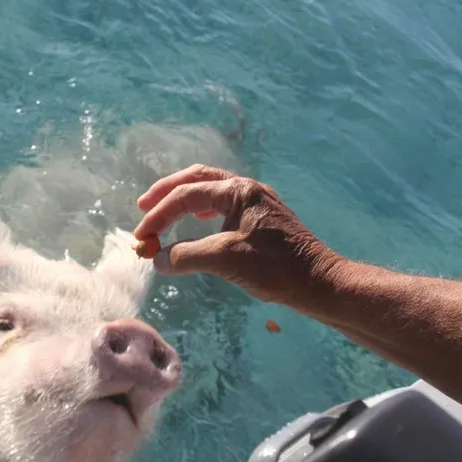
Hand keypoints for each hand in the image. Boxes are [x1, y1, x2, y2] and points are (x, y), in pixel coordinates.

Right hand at [134, 164, 343, 310]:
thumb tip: (158, 260)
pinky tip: (196, 224)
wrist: (320, 282)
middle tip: (143, 207)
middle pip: (198, 178)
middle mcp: (247, 189)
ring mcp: (256, 203)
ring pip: (211, 190)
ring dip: (184, 199)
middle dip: (168, 192)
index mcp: (239, 191)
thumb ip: (187, 256)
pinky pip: (222, 205)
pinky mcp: (261, 219)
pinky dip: (201, 211)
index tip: (142, 237)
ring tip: (163, 212)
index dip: (159, 215)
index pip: (187, 195)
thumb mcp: (225, 259)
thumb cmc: (275, 268)